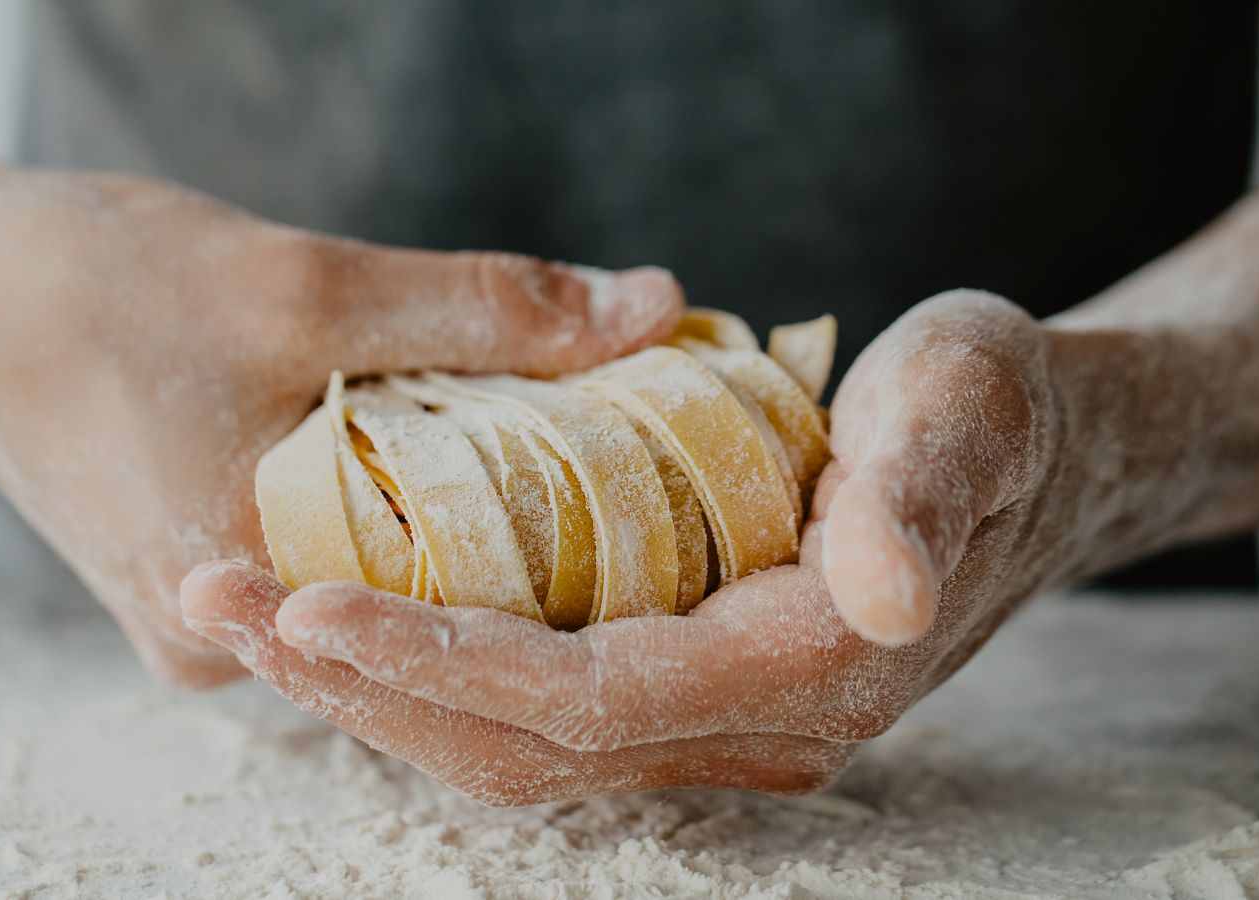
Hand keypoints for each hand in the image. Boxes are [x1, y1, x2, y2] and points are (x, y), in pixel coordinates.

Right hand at [0, 124, 681, 686]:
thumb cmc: (95, 282)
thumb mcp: (309, 286)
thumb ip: (489, 309)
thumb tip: (655, 307)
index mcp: (232, 605)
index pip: (452, 618)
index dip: (579, 555)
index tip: (676, 491)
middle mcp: (222, 645)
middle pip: (422, 609)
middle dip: (536, 537)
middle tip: (647, 456)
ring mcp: (210, 620)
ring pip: (382, 583)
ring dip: (469, 515)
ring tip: (577, 444)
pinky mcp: (204, 577)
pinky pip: (336, 559)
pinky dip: (402, 505)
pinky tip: (474, 449)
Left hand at [183, 290, 1070, 803]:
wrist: (1036, 453)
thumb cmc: (997, 411)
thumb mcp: (973, 412)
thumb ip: (924, 495)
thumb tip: (882, 588)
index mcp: (806, 669)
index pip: (589, 698)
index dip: (444, 663)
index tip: (307, 607)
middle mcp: (754, 727)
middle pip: (522, 746)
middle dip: (365, 687)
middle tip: (221, 606)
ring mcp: (719, 720)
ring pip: (515, 743)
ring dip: (375, 688)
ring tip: (248, 615)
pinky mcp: (690, 685)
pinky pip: (538, 708)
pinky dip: (433, 671)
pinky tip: (352, 618)